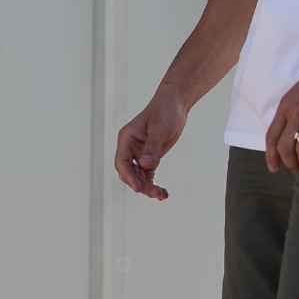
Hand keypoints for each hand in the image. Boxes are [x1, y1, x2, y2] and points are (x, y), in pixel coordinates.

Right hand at [114, 84, 187, 199]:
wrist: (176, 103)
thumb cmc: (165, 111)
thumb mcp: (160, 129)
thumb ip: (152, 147)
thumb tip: (145, 166)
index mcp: (126, 138)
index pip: (122, 162)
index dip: (129, 176)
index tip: (139, 188)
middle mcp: (130, 148)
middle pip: (129, 172)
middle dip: (139, 184)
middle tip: (153, 193)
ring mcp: (139, 154)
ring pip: (139, 177)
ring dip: (148, 187)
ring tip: (161, 195)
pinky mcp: (150, 157)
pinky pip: (148, 175)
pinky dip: (153, 184)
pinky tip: (163, 194)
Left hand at [264, 57, 298, 174]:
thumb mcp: (295, 94)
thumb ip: (289, 114)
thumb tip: (286, 138)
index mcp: (285, 106)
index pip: (271, 136)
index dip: (271, 156)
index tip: (274, 169)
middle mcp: (297, 112)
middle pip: (285, 148)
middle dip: (290, 164)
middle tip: (298, 170)